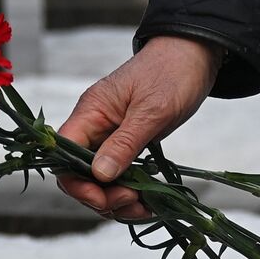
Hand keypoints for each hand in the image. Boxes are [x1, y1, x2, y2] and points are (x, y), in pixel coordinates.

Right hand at [56, 36, 223, 220]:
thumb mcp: (152, 110)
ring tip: (144, 206)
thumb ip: (124, 143)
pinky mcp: (126, 146)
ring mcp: (109, 138)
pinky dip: (131, 193)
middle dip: (101, 196)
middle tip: (132, 200)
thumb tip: (99, 175)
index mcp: (90, 113)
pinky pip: (119, 177)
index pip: (64, 155)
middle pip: (79, 175)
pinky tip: (148, 202)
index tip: (103, 197)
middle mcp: (93, 128)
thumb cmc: (173, 72)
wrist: (195, 53)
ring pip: (99, 181)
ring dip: (117, 200)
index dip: (77, 182)